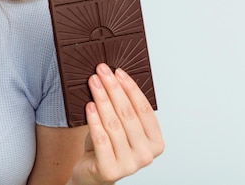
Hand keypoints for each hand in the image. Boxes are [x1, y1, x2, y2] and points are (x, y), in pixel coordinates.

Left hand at [70, 63, 163, 184]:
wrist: (91, 173)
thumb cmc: (107, 146)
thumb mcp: (120, 127)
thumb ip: (124, 110)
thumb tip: (113, 77)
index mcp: (156, 142)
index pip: (144, 110)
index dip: (131, 88)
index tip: (118, 72)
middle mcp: (146, 155)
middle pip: (128, 114)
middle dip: (113, 89)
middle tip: (101, 71)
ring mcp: (130, 164)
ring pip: (114, 124)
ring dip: (102, 99)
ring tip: (93, 83)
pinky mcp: (111, 170)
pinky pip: (102, 139)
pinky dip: (94, 120)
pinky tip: (89, 106)